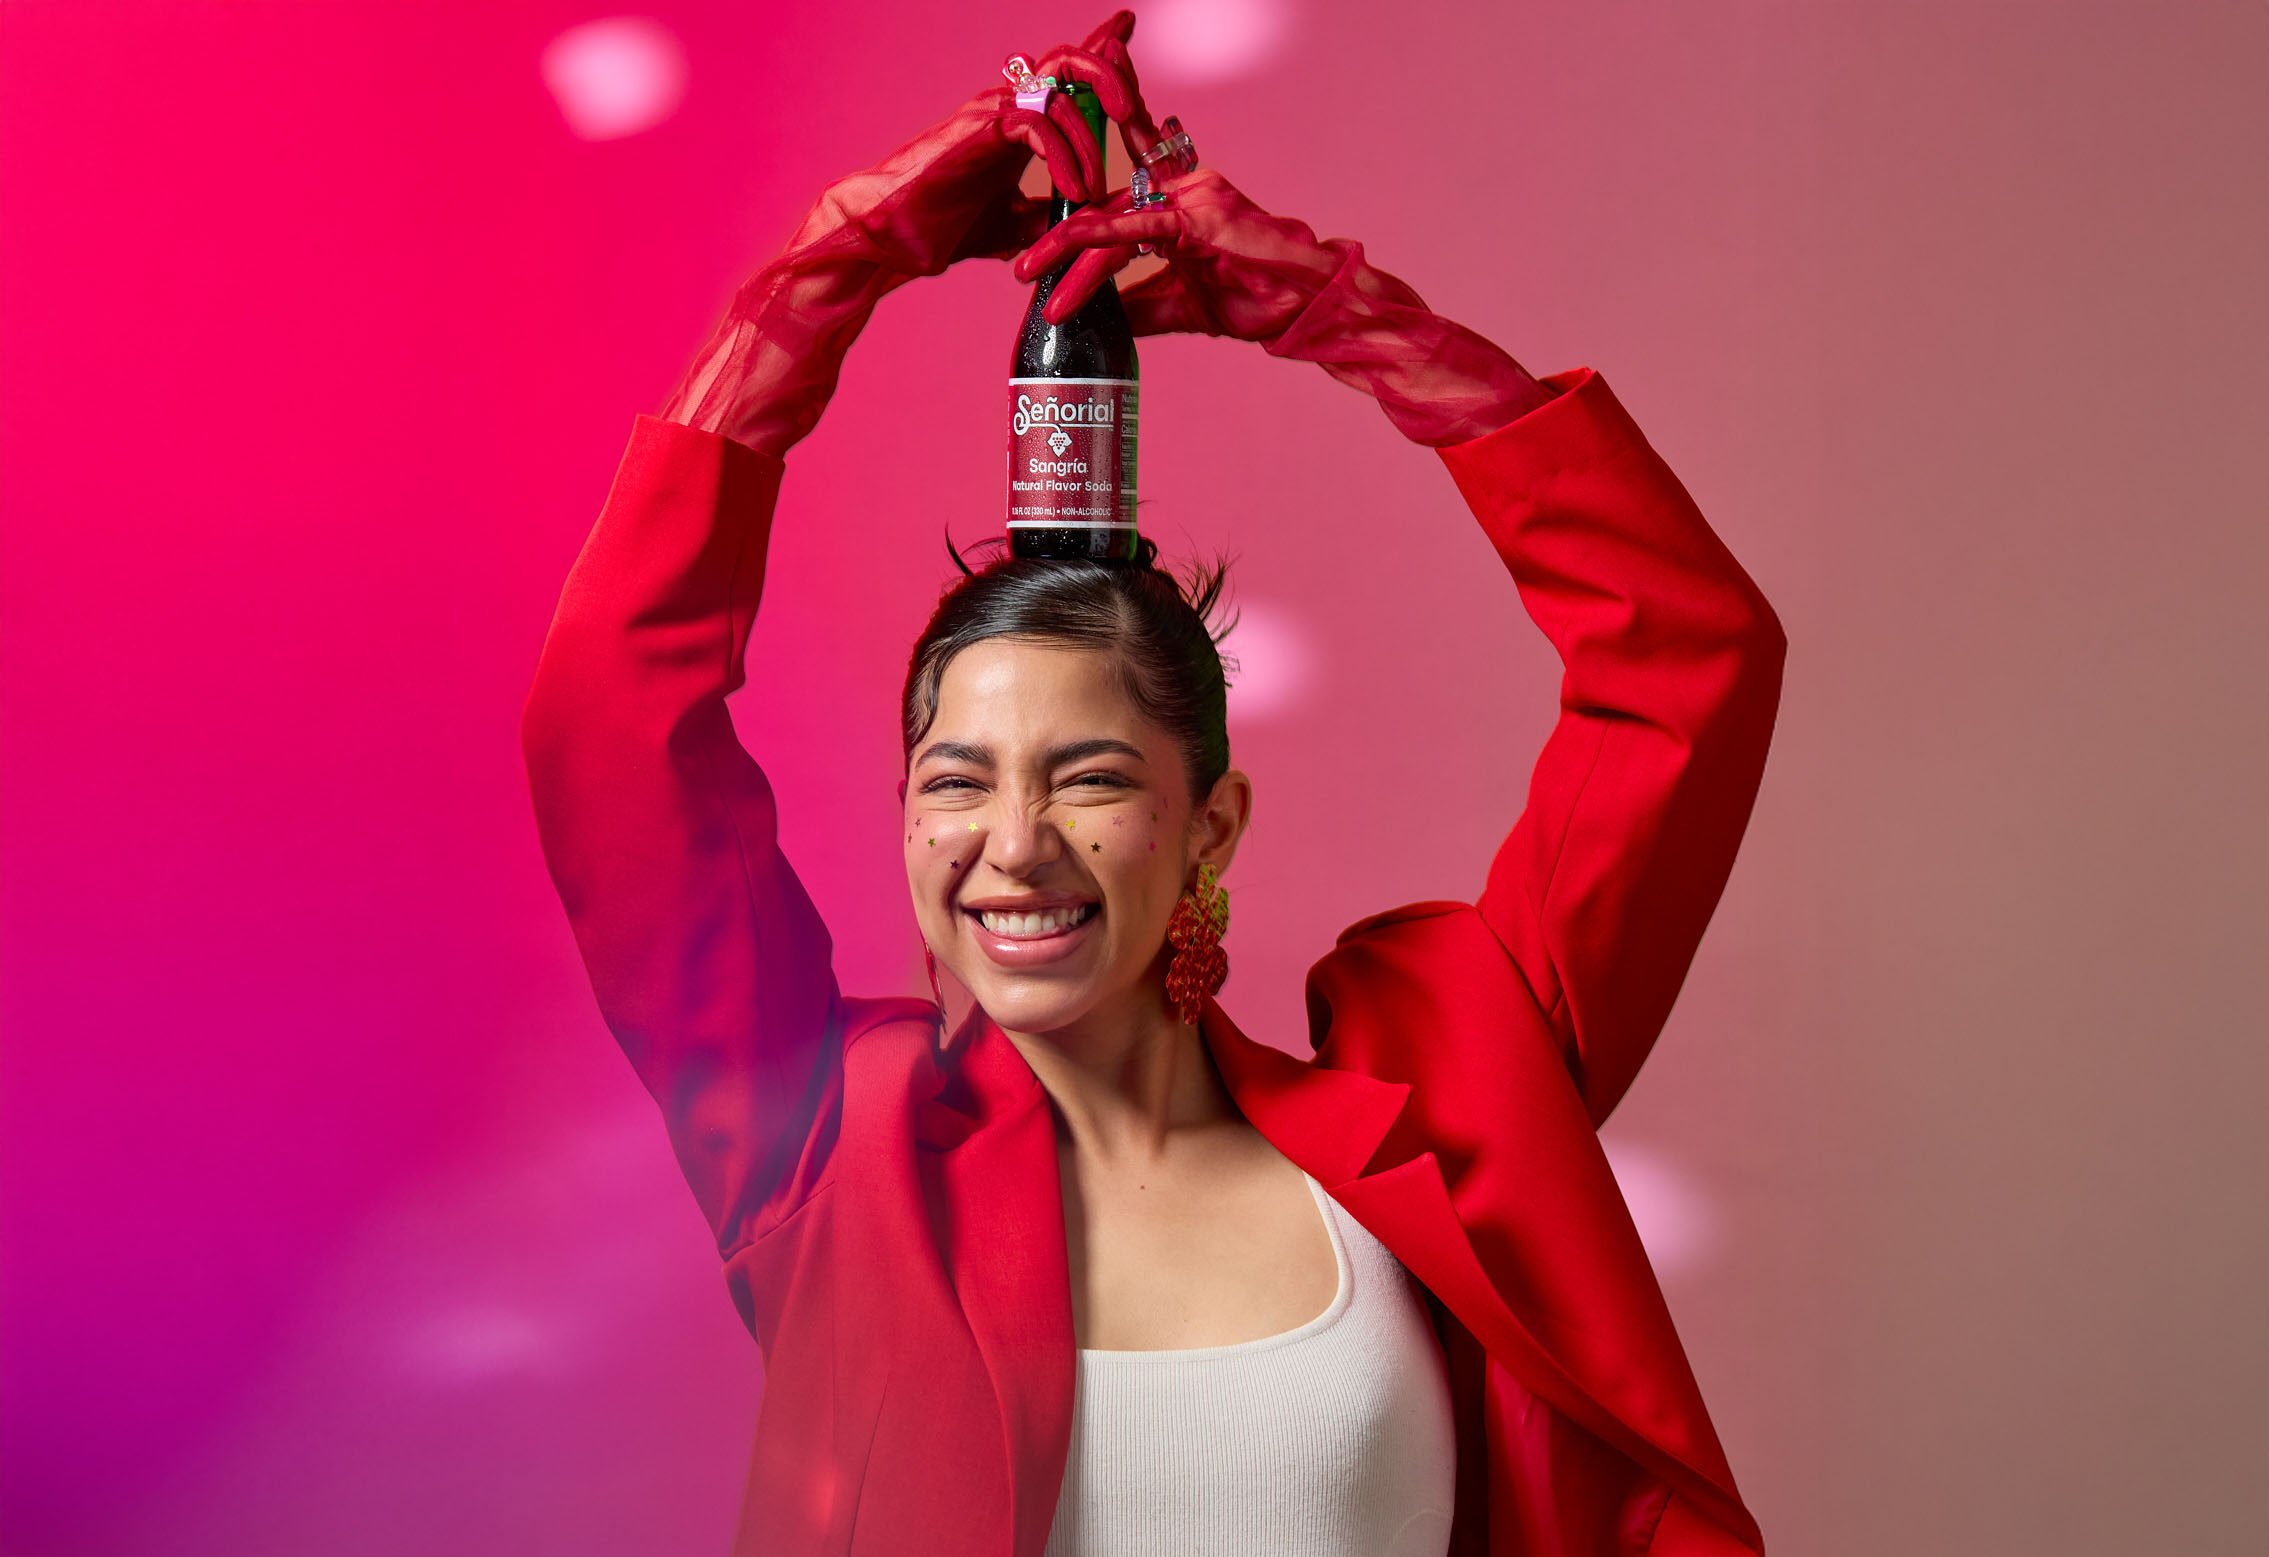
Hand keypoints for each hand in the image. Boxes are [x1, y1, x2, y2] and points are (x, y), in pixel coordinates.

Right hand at [663, 12, 1148, 453]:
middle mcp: (1008, 105)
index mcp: (1019, 120)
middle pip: (1072, 60)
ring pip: (1061, 85)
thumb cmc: (940, 227)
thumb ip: (1050, 214)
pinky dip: (1063, 155)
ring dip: (1090, 133)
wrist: (887, 238)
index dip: (1101, 46)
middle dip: (1110, 73)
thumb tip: (1085, 225)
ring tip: (1093, 184)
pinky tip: (1072, 189)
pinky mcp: (980, 132)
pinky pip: (1036, 123)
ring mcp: (994, 113)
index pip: (1067, 74)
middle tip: (1129, 112)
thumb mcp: (1014, 225)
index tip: (1128, 26)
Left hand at [1012, 167, 1556, 445]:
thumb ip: (1140, 303)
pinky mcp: (1198, 216)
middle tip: (1013, 263)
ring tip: (1026, 277)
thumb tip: (1101, 319)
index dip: (1072, 207)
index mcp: (1178, 201)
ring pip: (1109, 219)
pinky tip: (1061, 279)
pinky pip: (1133, 233)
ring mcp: (1190, 195)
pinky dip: (1094, 256)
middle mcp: (1181, 186)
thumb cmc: (1260, 299)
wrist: (1310, 308)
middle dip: (1053, 236)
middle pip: (1101, 206)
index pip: (1114, 196)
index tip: (1030, 237)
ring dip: (1063, 250)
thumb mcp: (1181, 305)